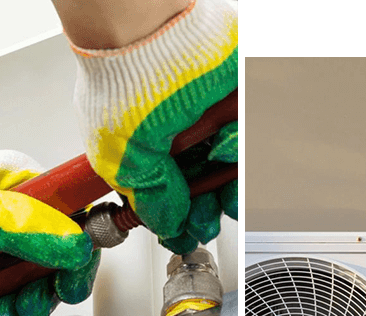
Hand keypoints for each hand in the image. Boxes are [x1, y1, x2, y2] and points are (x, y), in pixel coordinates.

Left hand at [0, 143, 98, 315]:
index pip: (74, 217)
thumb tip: (74, 245)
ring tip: (1, 312)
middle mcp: (6, 216)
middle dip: (43, 289)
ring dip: (16, 306)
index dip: (80, 251)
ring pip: (21, 284)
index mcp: (18, 185)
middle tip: (30, 303)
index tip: (71, 281)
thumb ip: (21, 223)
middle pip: (52, 260)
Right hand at [66, 0, 237, 253]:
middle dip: (208, 210)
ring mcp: (206, 121)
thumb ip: (148, 195)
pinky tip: (231, 156)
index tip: (188, 235)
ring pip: (227, 170)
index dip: (179, 220)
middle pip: (203, 188)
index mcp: (144, 153)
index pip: (167, 198)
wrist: (152, 32)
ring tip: (222, 185)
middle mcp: (176, 138)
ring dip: (228, 188)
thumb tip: (165, 222)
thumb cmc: (124, 83)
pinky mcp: (232, 104)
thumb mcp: (121, 157)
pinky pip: (244, 142)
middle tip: (209, 218)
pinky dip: (240, 156)